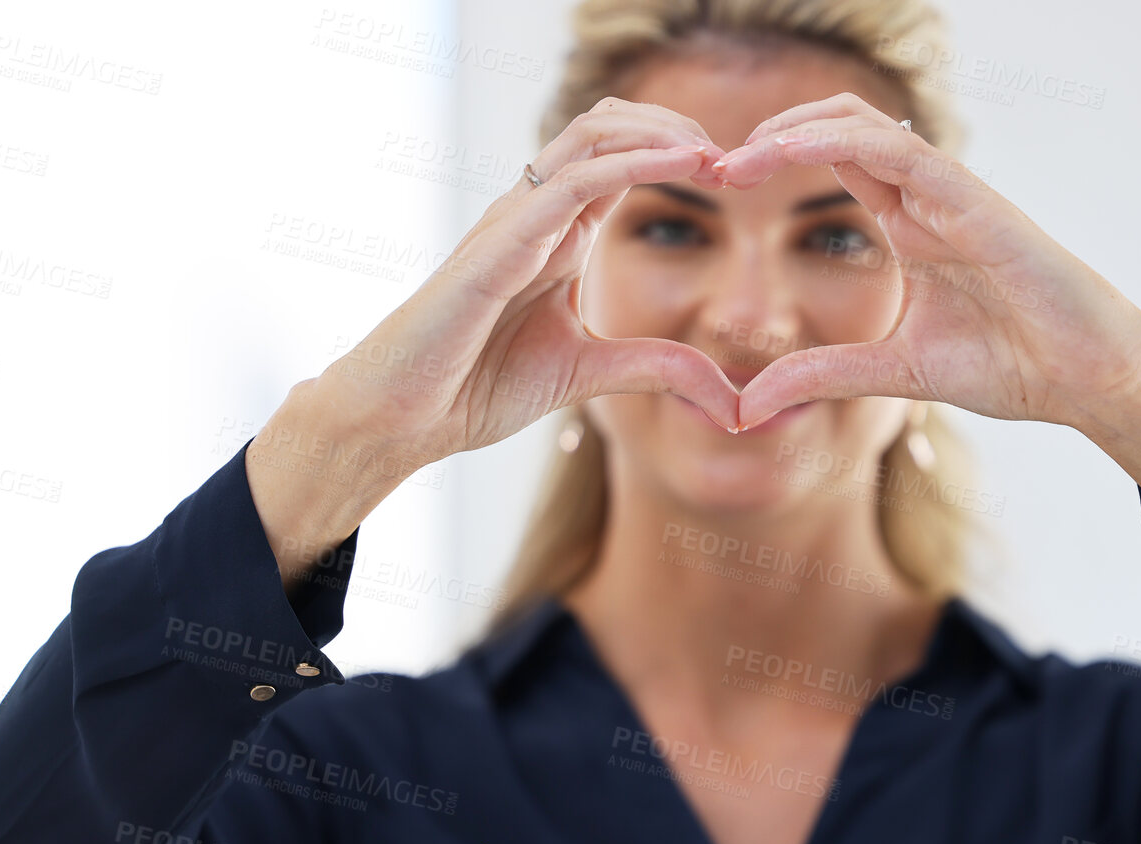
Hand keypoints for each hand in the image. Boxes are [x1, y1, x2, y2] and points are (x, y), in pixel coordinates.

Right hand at [315, 98, 743, 471]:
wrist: (404, 418)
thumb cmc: (475, 388)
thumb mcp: (588, 375)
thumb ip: (654, 368)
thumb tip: (727, 394)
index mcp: (558, 236)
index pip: (621, 162)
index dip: (680, 156)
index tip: (736, 178)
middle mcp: (537, 215)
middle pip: (610, 128)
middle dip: (677, 129)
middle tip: (736, 159)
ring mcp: (515, 221)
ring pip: (592, 135)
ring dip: (662, 134)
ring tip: (716, 155)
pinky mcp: (499, 243)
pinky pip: (572, 183)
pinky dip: (633, 165)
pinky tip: (681, 167)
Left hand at [710, 94, 1140, 432]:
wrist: (1087, 378)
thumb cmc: (1013, 365)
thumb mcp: (894, 372)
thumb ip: (824, 375)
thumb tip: (748, 404)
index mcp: (908, 224)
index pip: (830, 163)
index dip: (770, 162)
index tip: (713, 187)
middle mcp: (923, 197)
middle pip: (834, 127)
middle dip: (767, 138)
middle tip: (708, 169)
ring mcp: (948, 192)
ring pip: (858, 124)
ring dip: (788, 131)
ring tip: (732, 160)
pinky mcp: (972, 199)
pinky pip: (896, 150)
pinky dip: (834, 142)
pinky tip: (782, 153)